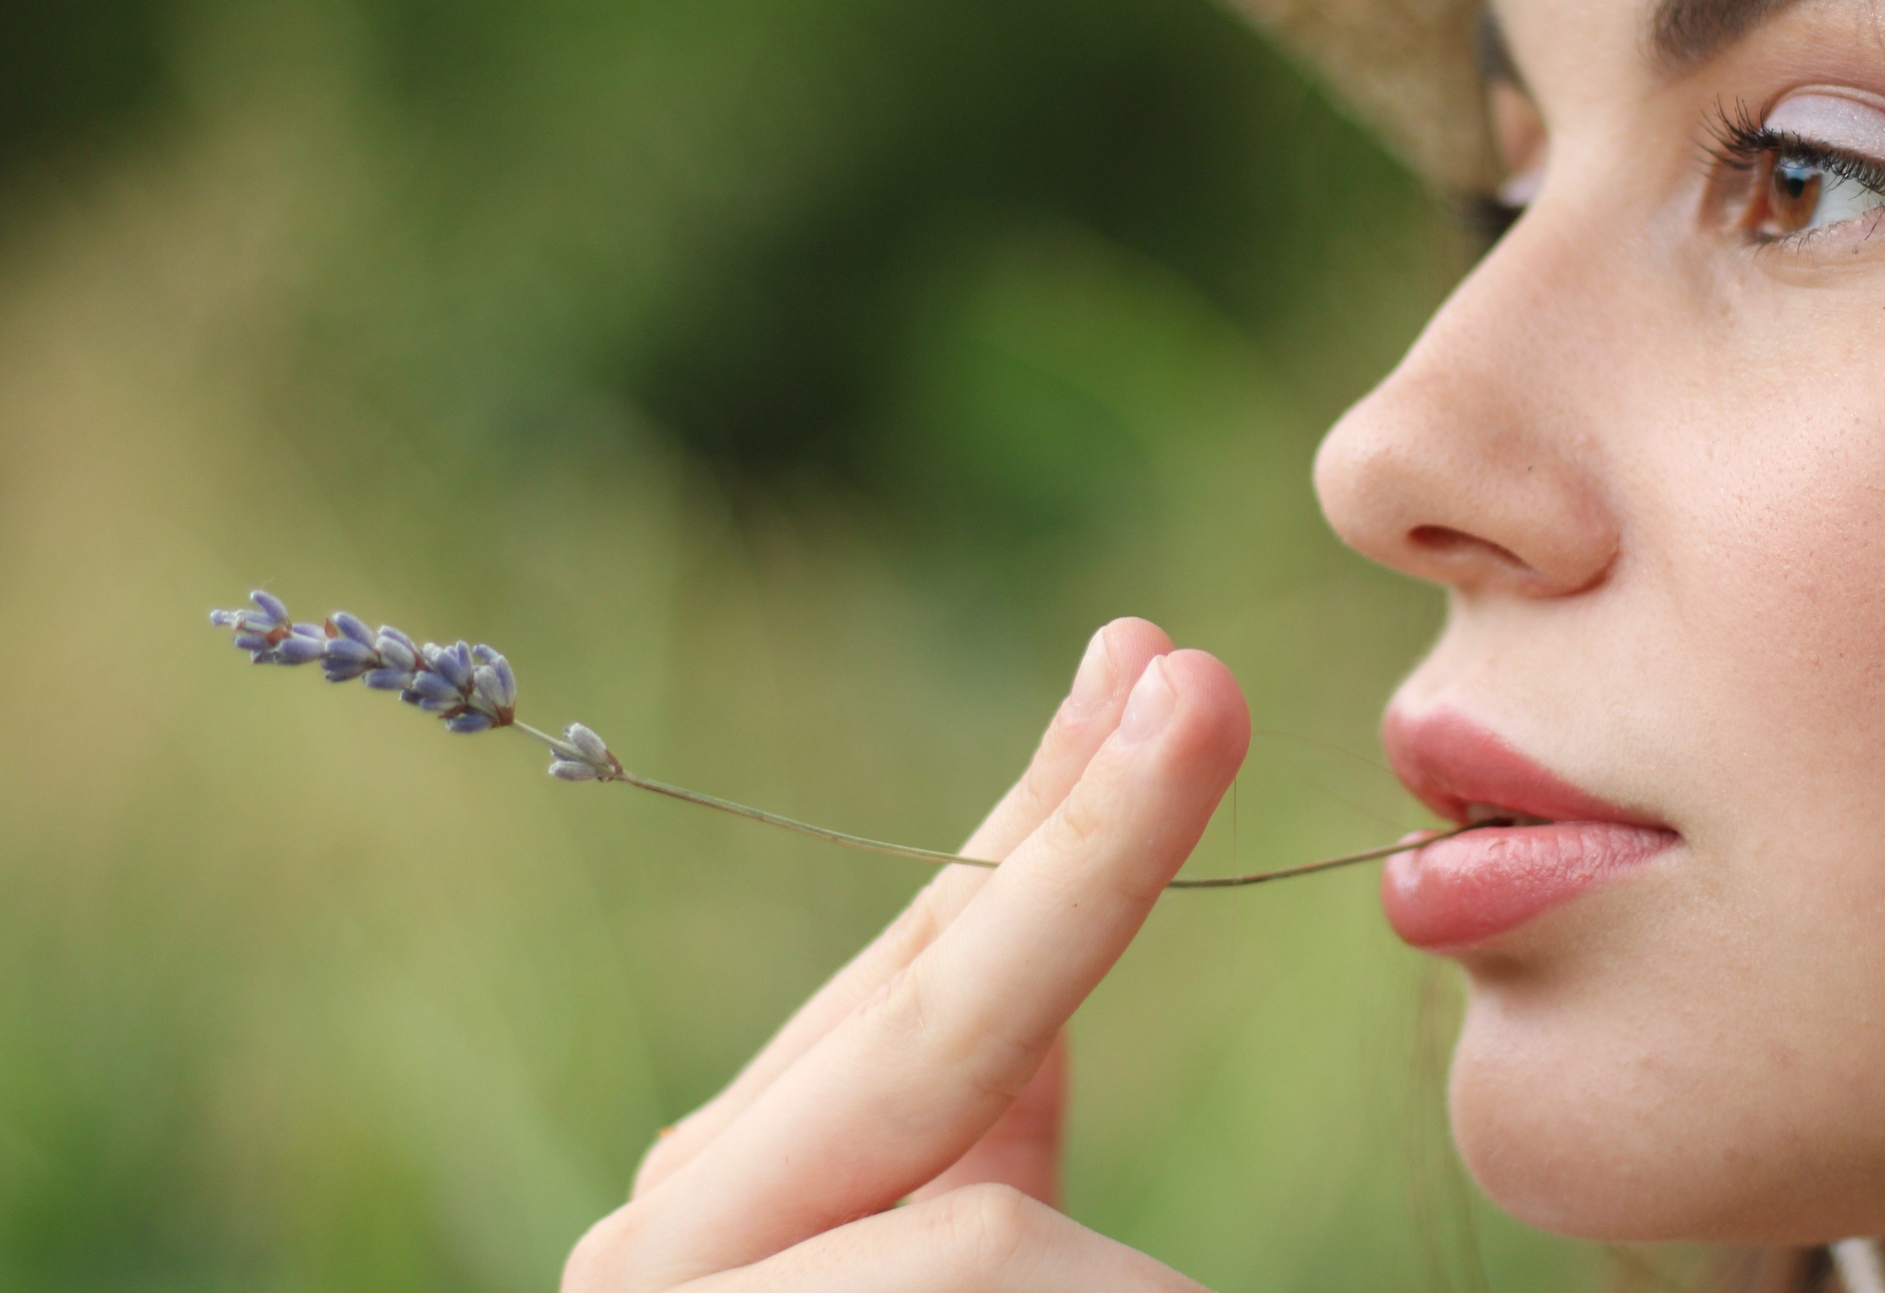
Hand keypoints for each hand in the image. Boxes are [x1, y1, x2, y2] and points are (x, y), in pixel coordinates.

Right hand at [563, 617, 1245, 1291]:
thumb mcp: (940, 1249)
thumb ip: (981, 1106)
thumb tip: (1065, 886)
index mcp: (726, 1179)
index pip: (915, 969)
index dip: (1055, 822)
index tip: (1153, 668)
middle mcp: (661, 1234)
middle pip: (926, 1019)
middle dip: (1089, 853)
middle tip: (1206, 692)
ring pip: (990, 1234)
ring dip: (1126, 1288)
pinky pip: (1007, 1281)